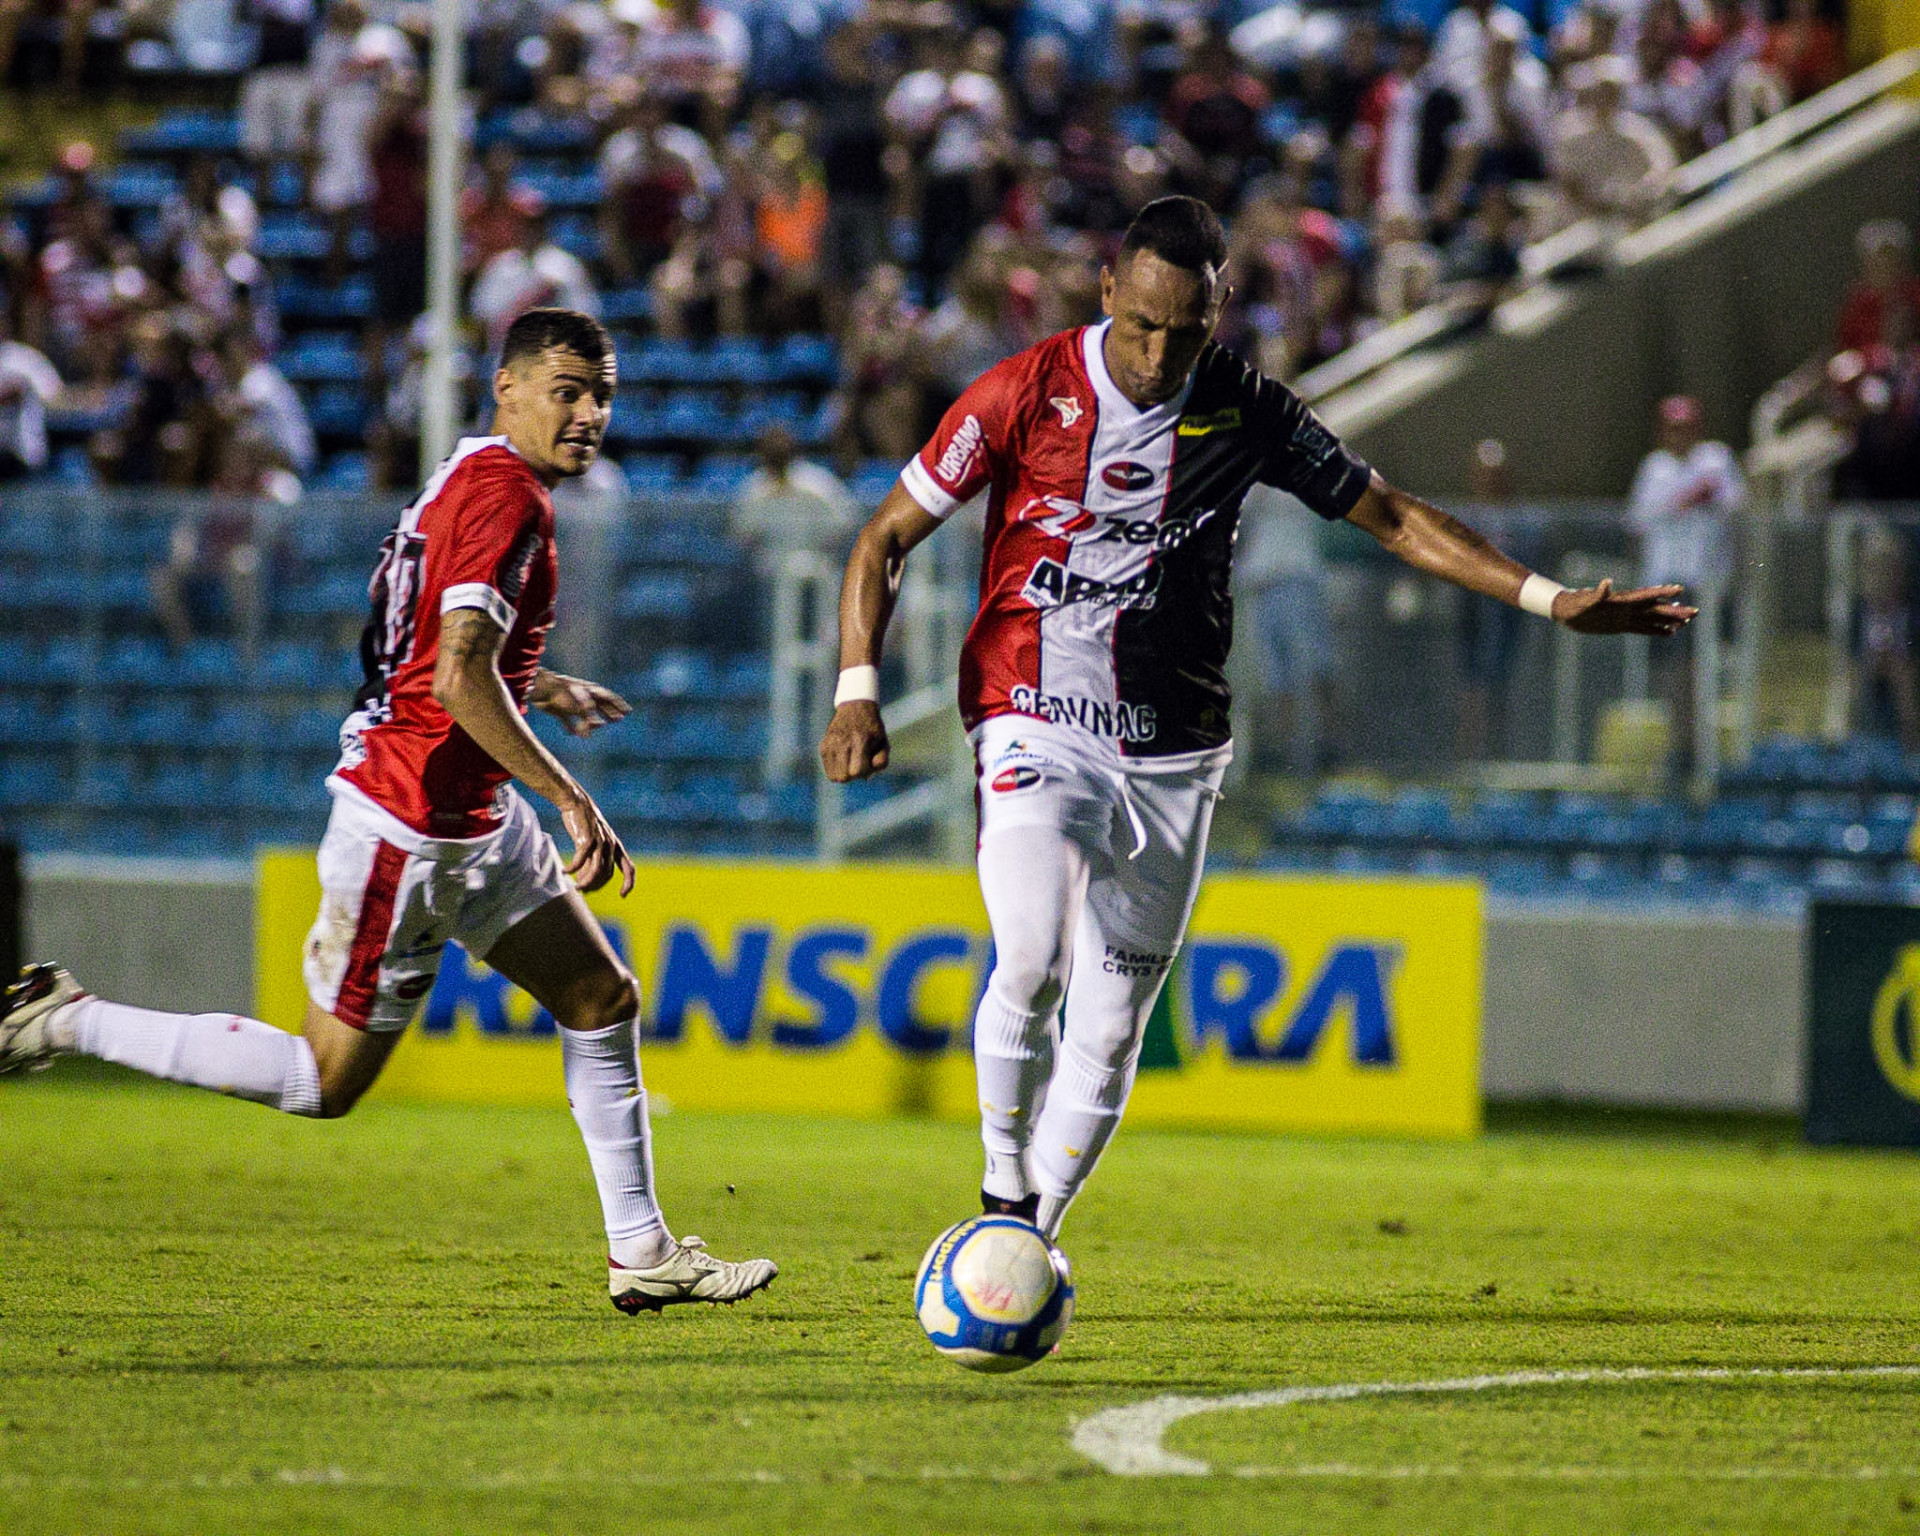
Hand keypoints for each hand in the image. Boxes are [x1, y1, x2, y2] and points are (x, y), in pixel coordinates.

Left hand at [532, 671, 630, 737]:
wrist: (538, 688)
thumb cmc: (560, 694)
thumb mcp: (578, 706)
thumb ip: (588, 719)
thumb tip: (597, 728)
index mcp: (589, 691)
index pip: (608, 698)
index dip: (618, 705)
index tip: (628, 712)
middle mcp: (581, 695)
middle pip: (599, 704)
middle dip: (609, 712)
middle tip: (618, 719)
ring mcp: (570, 701)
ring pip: (585, 712)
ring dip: (593, 720)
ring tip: (600, 726)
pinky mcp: (557, 708)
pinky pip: (567, 719)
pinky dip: (571, 726)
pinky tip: (573, 734)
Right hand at [558, 787, 634, 896]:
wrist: (577, 802)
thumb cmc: (584, 823)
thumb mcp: (594, 841)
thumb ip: (594, 859)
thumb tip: (585, 880)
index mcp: (616, 846)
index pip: (629, 868)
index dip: (629, 883)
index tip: (623, 896)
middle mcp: (611, 845)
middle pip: (607, 874)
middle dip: (596, 886)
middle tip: (583, 890)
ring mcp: (599, 842)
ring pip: (595, 871)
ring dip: (585, 882)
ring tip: (576, 887)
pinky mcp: (586, 839)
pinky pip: (579, 861)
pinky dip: (572, 869)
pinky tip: (564, 871)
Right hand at [819, 700, 888, 781]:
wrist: (856, 708)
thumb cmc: (873, 729)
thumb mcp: (884, 743)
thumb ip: (881, 762)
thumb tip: (865, 778)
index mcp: (860, 741)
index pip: (856, 772)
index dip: (865, 772)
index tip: (868, 762)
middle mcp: (842, 742)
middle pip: (843, 777)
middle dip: (853, 776)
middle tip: (859, 764)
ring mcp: (830, 744)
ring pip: (833, 777)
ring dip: (844, 774)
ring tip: (851, 763)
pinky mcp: (823, 746)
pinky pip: (828, 771)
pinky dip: (837, 769)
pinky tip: (844, 759)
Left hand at [1553, 580, 1696, 635]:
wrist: (1566, 611)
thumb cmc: (1575, 604)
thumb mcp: (1585, 601)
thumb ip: (1598, 593)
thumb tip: (1607, 583)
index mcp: (1622, 600)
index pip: (1646, 595)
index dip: (1662, 592)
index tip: (1679, 589)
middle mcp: (1628, 607)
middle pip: (1656, 608)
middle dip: (1675, 610)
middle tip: (1695, 612)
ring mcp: (1626, 616)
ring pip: (1653, 618)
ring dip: (1670, 619)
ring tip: (1688, 621)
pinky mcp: (1622, 626)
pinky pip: (1644, 629)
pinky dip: (1657, 630)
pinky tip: (1670, 632)